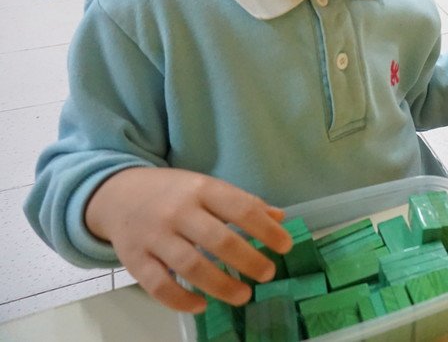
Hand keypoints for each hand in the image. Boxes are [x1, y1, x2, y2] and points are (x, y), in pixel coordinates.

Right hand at [85, 167, 291, 312]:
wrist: (117, 194)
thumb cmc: (173, 192)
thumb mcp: (207, 187)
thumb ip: (242, 203)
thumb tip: (279, 218)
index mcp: (202, 189)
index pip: (240, 208)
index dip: (266, 230)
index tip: (285, 246)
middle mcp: (178, 211)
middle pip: (218, 240)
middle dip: (248, 260)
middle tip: (268, 274)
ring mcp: (154, 236)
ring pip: (190, 265)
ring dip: (221, 285)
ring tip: (243, 296)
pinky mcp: (134, 260)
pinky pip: (158, 285)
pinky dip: (180, 300)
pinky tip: (201, 305)